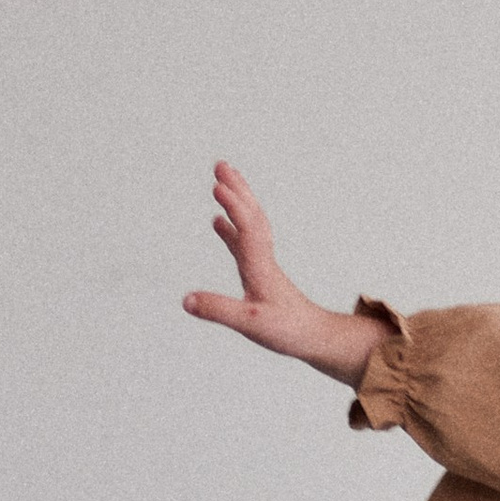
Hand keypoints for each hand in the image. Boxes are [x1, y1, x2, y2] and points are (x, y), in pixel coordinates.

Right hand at [181, 164, 374, 385]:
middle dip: (237, 189)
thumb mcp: (250, 324)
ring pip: (250, 223)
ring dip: (236, 200)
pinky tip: (217, 222)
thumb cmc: (287, 330)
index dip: (233, 206)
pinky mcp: (259, 271)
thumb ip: (218, 310)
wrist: (313, 336)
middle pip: (251, 215)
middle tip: (220, 164)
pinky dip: (231, 227)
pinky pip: (243, 241)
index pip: (248, 227)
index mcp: (260, 266)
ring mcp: (261, 263)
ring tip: (220, 181)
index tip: (217, 185)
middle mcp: (262, 258)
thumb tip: (186, 300)